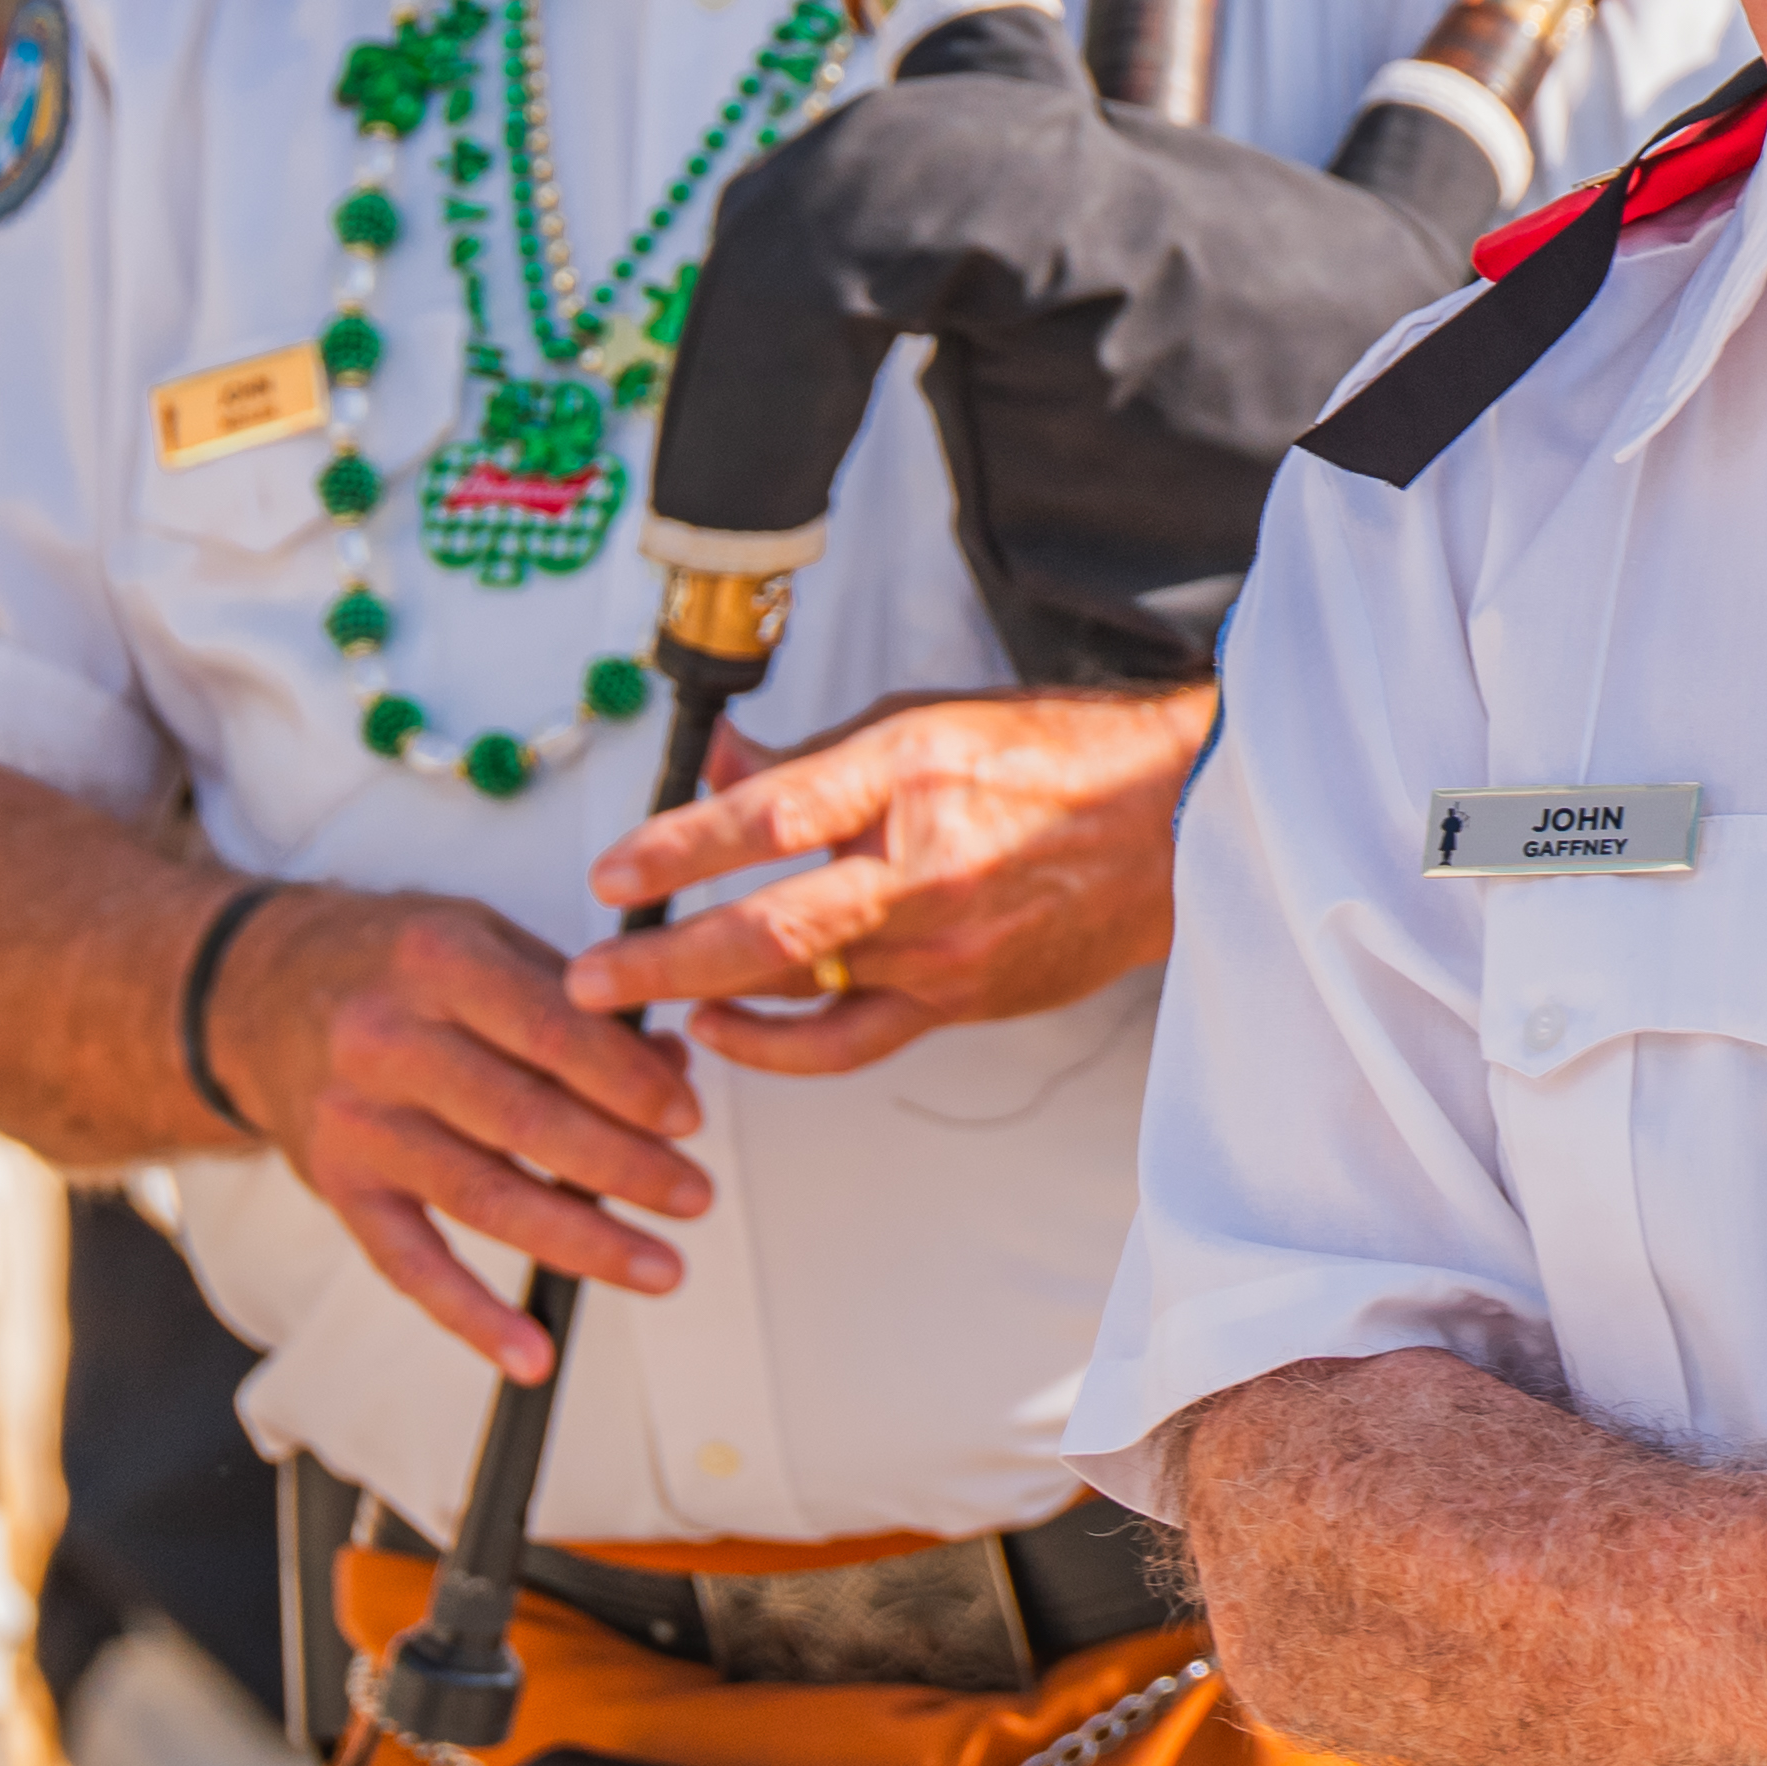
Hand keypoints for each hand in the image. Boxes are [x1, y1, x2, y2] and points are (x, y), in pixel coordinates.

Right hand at [213, 884, 711, 1371]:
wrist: (253, 993)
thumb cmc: (392, 963)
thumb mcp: (485, 941)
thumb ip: (578, 1001)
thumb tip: (672, 1069)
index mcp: (439, 961)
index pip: (553, 1032)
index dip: (630, 1083)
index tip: (689, 1119)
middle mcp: (389, 1041)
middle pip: (525, 1121)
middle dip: (625, 1168)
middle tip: (694, 1197)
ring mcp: (358, 1121)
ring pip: (483, 1197)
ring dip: (582, 1241)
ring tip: (661, 1267)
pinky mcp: (338, 1185)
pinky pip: (408, 1262)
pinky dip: (471, 1315)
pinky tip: (531, 1352)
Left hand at [563, 683, 1214, 1068]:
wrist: (1175, 829)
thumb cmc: (1056, 761)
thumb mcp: (925, 721)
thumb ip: (814, 755)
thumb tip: (719, 764)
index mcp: (912, 775)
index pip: (773, 816)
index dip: (680, 846)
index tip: (612, 869)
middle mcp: (926, 866)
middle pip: (770, 929)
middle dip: (663, 958)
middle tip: (591, 976)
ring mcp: (946, 946)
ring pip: (798, 988)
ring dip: (702, 999)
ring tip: (633, 1000)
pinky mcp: (961, 1000)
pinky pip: (848, 1040)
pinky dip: (776, 1044)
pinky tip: (726, 1031)